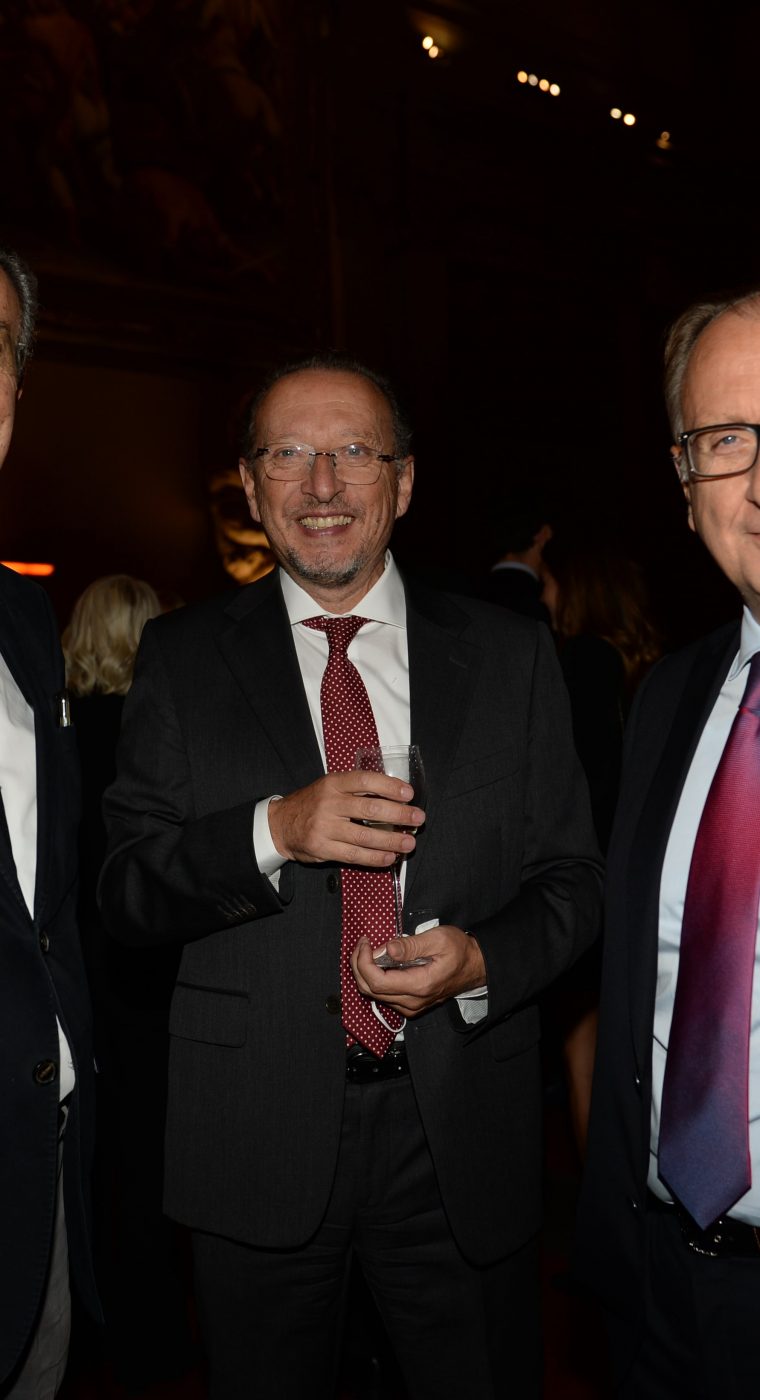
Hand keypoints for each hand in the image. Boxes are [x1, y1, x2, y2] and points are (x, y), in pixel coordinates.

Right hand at [268, 770, 424, 866]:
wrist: (281, 824)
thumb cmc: (313, 803)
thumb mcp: (330, 787)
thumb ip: (356, 789)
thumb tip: (396, 797)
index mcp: (333, 783)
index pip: (365, 781)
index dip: (390, 786)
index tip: (409, 793)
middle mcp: (329, 803)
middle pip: (370, 810)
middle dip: (399, 815)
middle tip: (418, 819)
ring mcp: (325, 827)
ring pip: (365, 836)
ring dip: (391, 841)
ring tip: (409, 843)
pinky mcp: (323, 848)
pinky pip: (354, 855)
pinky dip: (374, 858)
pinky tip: (389, 858)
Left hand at [351, 925, 485, 1016]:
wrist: (475, 967)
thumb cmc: (460, 951)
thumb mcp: (438, 939)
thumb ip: (411, 945)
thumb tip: (386, 949)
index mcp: (419, 985)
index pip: (376, 982)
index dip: (363, 962)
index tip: (365, 943)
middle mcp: (412, 1001)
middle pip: (370, 990)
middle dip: (359, 966)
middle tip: (363, 944)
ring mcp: (411, 1006)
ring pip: (374, 995)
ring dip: (364, 972)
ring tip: (368, 950)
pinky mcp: (410, 1004)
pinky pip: (384, 995)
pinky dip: (374, 978)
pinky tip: (379, 962)